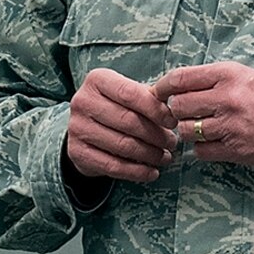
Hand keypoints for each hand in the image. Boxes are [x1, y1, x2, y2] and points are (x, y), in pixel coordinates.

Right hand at [66, 67, 176, 185]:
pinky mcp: (78, 153)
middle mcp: (83, 102)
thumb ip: (149, 97)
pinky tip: (152, 172)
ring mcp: (77, 129)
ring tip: (165, 157)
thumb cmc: (113, 107)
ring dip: (150, 154)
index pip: (130, 94)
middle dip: (156, 135)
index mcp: (97, 80)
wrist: (84, 128)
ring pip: (123, 145)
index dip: (155, 109)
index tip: (173, 122)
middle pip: (128, 122)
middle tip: (172, 143)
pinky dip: (137, 172)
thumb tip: (176, 106)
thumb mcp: (127, 94)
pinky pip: (113, 166)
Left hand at [154, 61, 253, 168]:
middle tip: (185, 113)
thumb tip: (174, 88)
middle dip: (177, 112)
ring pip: (186, 131)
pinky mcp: (233, 149)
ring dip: (188, 131)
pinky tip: (213, 141)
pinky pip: (200, 151)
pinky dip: (202, 148)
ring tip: (201, 127)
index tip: (158, 93)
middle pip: (178, 107)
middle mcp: (226, 98)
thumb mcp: (240, 75)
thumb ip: (209, 79)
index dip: (162, 87)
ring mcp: (229, 125)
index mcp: (226, 75)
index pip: (180, 78)